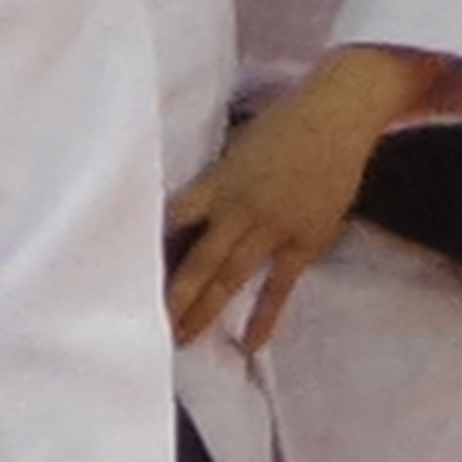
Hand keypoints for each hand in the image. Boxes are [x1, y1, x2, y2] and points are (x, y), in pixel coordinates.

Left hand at [167, 44, 441, 349]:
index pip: (174, 219)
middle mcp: (240, 210)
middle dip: (174, 296)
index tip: (125, 272)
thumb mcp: (236, 148)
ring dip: (205, 310)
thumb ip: (214, 183)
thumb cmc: (282, 126)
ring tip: (182, 339)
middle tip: (148, 327)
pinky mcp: (303, 242)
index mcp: (217, 183)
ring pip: (231, 277)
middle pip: (198, 261)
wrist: (337, 118)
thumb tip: (189, 212)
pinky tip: (250, 343)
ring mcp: (273, 229)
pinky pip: (279, 286)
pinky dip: (265, 316)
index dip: (152, 245)